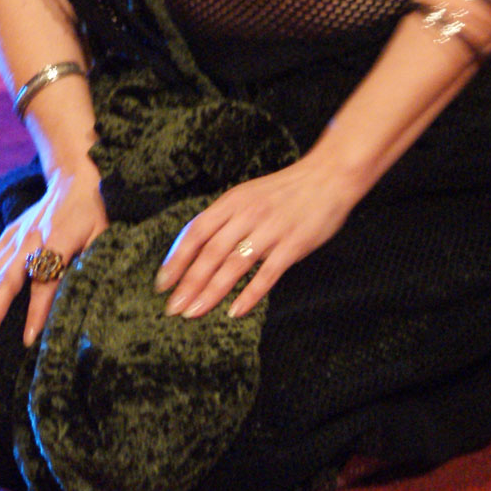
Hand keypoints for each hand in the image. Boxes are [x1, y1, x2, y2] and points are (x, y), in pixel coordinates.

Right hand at [0, 157, 107, 347]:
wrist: (75, 177)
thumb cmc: (93, 212)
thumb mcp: (100, 237)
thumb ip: (83, 265)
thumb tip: (69, 301)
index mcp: (56, 240)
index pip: (44, 281)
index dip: (36, 311)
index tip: (27, 339)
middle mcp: (29, 239)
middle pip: (6, 278)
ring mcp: (14, 236)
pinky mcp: (7, 235)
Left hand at [153, 155, 359, 322]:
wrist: (328, 177)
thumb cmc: (286, 190)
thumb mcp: (249, 195)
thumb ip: (225, 218)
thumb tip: (196, 245)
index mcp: (233, 201)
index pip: (196, 232)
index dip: (177, 259)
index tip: (162, 283)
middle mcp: (247, 215)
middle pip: (210, 253)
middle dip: (188, 283)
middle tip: (173, 308)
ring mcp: (270, 231)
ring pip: (233, 266)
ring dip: (211, 292)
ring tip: (194, 312)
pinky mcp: (292, 245)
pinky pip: (267, 274)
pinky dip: (249, 295)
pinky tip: (234, 311)